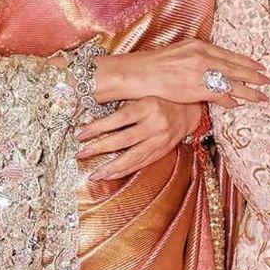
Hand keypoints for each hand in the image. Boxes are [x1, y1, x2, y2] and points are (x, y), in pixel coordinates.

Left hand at [76, 97, 199, 180]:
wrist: (190, 110)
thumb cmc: (161, 97)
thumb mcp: (142, 94)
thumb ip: (123, 103)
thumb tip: (91, 108)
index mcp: (148, 106)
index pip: (118, 119)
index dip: (98, 127)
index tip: (80, 134)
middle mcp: (155, 125)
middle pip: (123, 140)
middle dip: (99, 148)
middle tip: (81, 154)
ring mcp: (160, 141)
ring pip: (132, 157)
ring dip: (111, 168)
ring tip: (94, 174)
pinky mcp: (162, 151)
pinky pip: (141, 163)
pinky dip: (125, 170)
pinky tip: (111, 175)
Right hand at [96, 40, 269, 107]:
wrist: (138, 72)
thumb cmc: (153, 65)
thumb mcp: (178, 52)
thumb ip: (195, 56)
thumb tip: (207, 64)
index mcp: (198, 45)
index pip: (228, 54)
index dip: (245, 61)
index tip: (258, 66)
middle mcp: (202, 56)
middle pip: (235, 66)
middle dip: (254, 75)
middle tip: (268, 81)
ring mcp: (200, 72)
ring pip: (231, 81)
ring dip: (249, 89)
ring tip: (262, 95)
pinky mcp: (196, 87)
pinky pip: (219, 94)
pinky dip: (230, 99)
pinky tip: (238, 103)